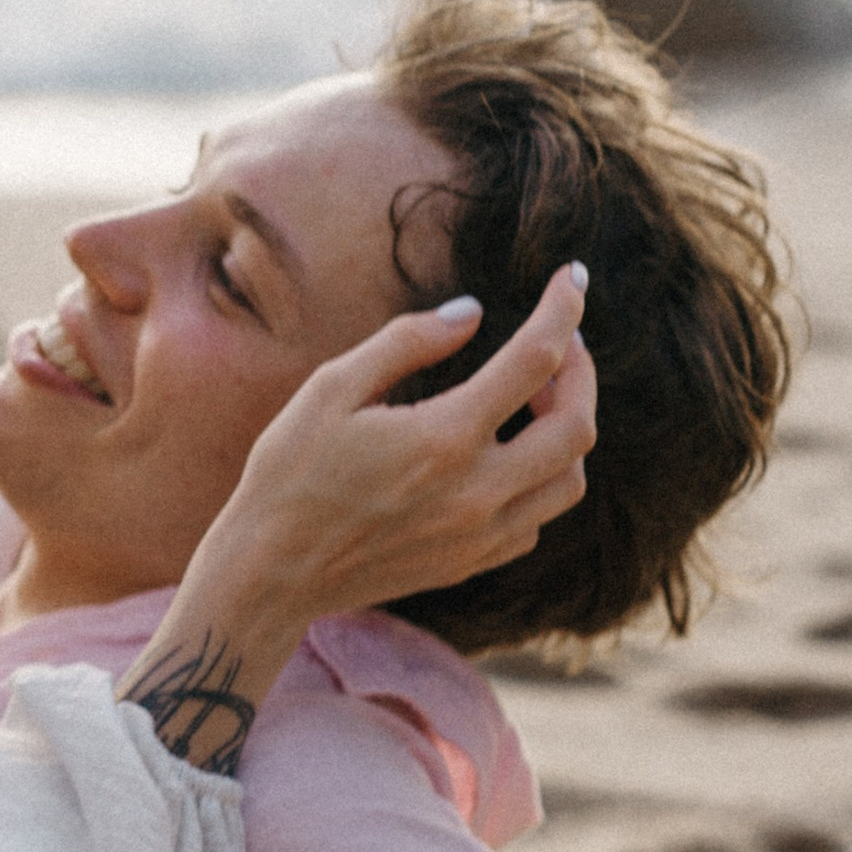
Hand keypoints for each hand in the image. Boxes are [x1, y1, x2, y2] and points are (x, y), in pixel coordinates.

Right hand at [221, 262, 594, 615]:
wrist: (270, 573)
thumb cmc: (289, 473)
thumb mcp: (331, 388)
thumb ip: (407, 342)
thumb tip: (471, 312)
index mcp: (444, 436)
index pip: (537, 359)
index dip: (564, 308)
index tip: (572, 278)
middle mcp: (477, 491)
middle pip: (577, 426)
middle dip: (581, 371)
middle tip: (561, 342)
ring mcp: (480, 536)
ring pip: (571, 481)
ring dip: (568, 431)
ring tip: (535, 401)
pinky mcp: (472, 563)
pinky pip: (538, 520)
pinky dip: (542, 481)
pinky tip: (506, 457)